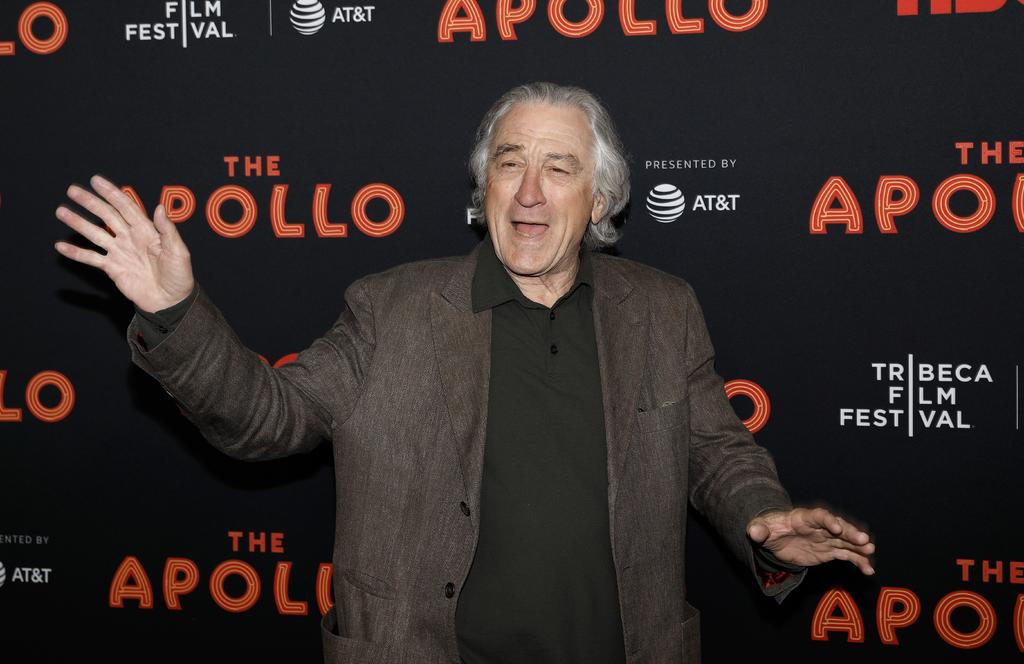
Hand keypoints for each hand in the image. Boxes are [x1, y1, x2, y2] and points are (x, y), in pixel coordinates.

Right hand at [54, 174, 194, 311]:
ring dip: (78, 222)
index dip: (112, 193)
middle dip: (90, 202)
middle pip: (106, 216)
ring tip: (61, 211)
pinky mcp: (112, 268)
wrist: (171, 301)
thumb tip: (159, 207)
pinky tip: (60, 246)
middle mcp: (130, 237)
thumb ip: (167, 231)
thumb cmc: (179, 276)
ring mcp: (119, 252)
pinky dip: (76, 252)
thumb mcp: (178, 251)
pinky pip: (91, 258)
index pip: (126, 207)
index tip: (96, 181)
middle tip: (72, 190)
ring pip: (95, 233)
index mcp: (146, 230)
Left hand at [747, 507, 875, 574]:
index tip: (838, 528)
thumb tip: (752, 531)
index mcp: (803, 518)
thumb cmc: (769, 530)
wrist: (775, 538)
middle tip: (864, 540)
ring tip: (870, 552)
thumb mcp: (761, 529)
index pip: (818, 516)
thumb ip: (759, 530)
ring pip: (846, 541)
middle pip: (838, 528)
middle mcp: (819, 527)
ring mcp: (826, 538)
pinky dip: (858, 561)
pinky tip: (868, 569)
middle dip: (850, 533)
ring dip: (859, 546)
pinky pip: (847, 555)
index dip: (828, 521)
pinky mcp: (830, 550)